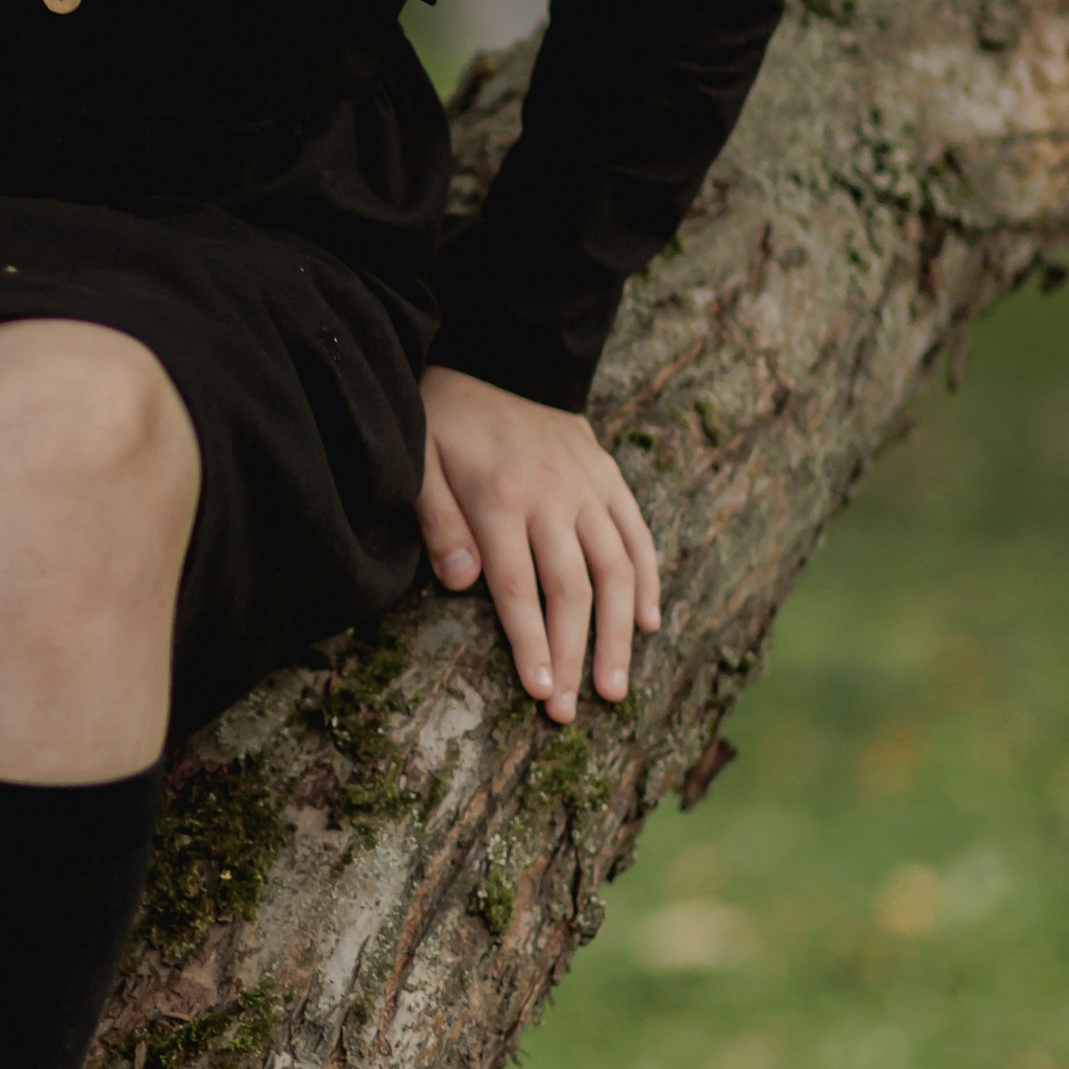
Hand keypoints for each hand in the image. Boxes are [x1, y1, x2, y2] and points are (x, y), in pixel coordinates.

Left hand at [415, 363, 659, 723]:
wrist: (500, 356)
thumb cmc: (447, 419)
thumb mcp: (419, 459)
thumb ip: (437, 521)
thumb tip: (462, 584)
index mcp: (501, 499)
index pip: (520, 588)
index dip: (533, 645)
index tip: (542, 695)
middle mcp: (554, 497)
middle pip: (574, 589)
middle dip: (576, 655)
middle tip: (575, 712)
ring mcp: (590, 489)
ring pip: (617, 570)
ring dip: (620, 633)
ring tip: (618, 687)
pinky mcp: (611, 479)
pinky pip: (639, 535)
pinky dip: (648, 580)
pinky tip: (649, 622)